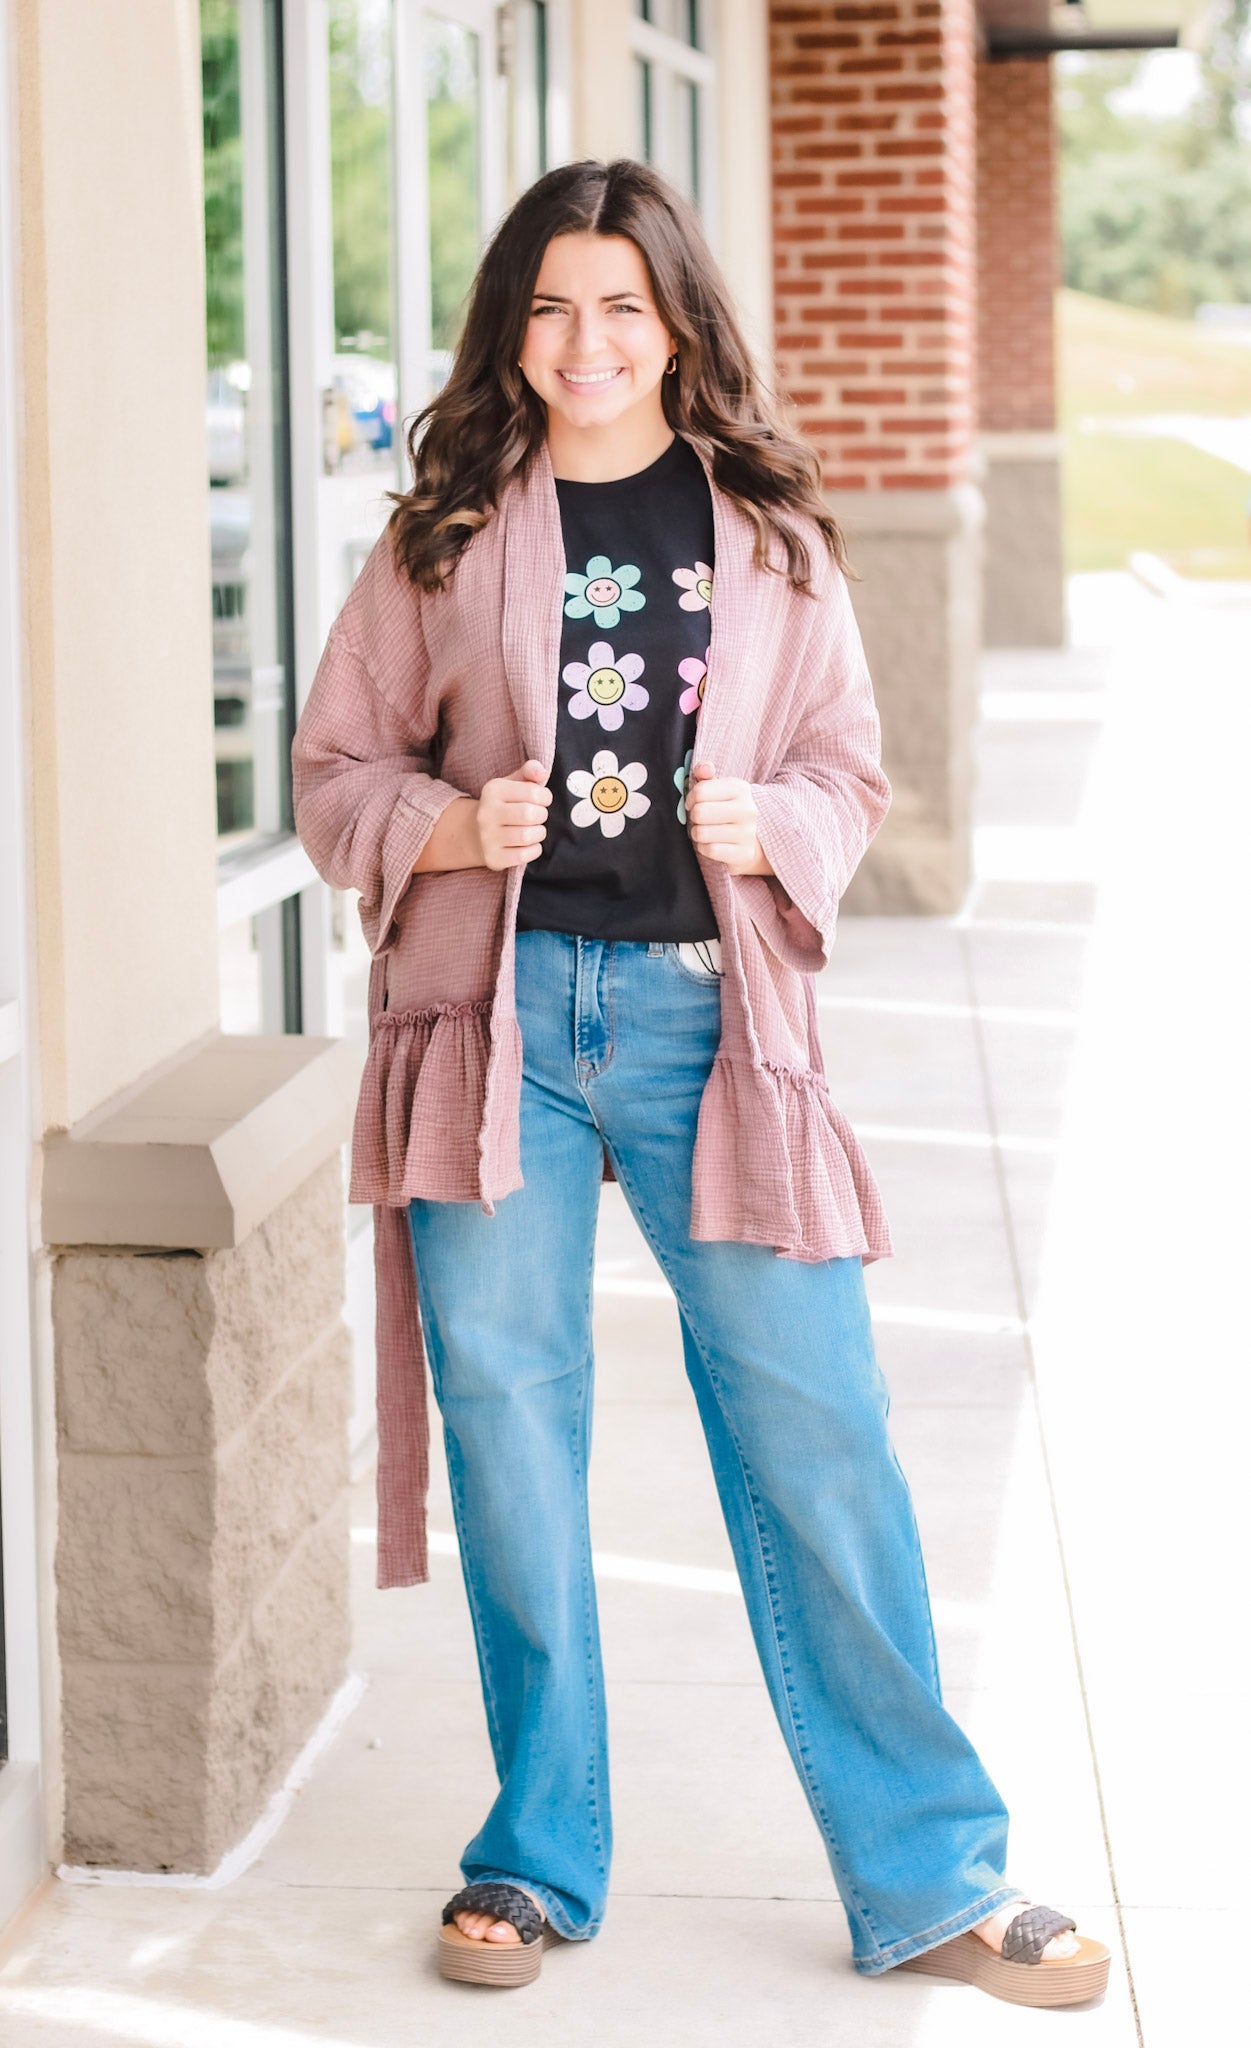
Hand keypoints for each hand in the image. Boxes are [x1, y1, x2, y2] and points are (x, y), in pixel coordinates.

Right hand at [476, 758, 552, 870]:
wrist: (476, 833)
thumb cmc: (505, 805)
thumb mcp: (513, 783)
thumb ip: (530, 772)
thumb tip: (542, 772)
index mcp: (493, 790)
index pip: (533, 791)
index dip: (545, 797)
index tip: (541, 800)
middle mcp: (486, 813)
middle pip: (530, 814)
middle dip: (541, 815)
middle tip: (538, 816)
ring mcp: (487, 837)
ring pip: (527, 836)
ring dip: (539, 833)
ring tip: (534, 829)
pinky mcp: (493, 858)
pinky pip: (524, 856)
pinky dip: (534, 850)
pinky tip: (529, 844)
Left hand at [685, 761, 772, 875]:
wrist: (752, 840)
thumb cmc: (726, 810)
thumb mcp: (718, 789)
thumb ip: (705, 775)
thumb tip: (703, 768)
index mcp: (741, 788)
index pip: (700, 791)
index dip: (690, 799)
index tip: (693, 803)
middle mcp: (748, 809)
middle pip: (699, 812)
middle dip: (693, 818)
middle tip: (699, 820)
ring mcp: (748, 833)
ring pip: (701, 833)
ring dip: (697, 834)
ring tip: (706, 832)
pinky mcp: (744, 853)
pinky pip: (710, 850)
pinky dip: (704, 849)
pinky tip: (711, 845)